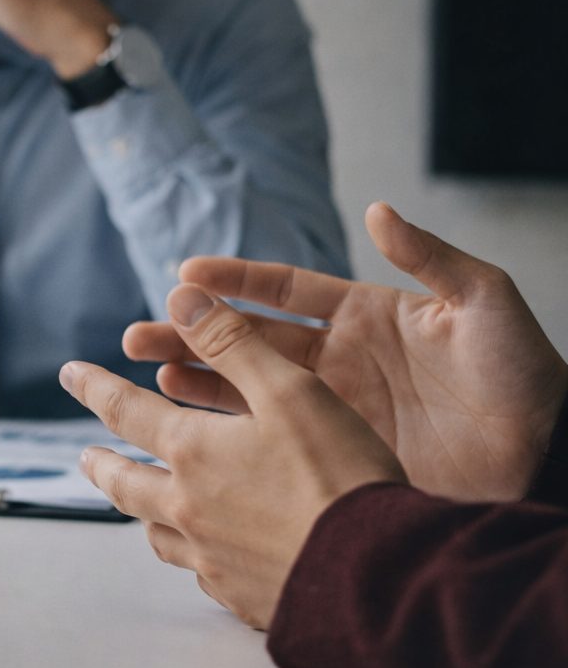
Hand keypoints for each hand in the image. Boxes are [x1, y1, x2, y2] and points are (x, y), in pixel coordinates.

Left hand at [63, 285, 406, 629]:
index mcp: (192, 453)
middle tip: (86, 457)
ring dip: (143, 514)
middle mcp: (187, 509)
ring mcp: (211, 559)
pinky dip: (196, 556)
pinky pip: (203, 573)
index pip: (125, 411)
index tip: (68, 374)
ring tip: (139, 505)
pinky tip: (208, 555)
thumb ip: (233, 343)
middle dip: (103, 465)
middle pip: (126, 484)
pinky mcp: (242, 598)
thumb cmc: (338, 475)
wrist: (376, 577)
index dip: (95, 387)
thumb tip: (179, 298)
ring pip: (158, 534)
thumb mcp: (290, 391)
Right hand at [123, 203, 567, 501]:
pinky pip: (267, 438)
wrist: (545, 456)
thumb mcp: (484, 303)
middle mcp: (339, 360)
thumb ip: (430, 257)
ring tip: (149, 373)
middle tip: (140, 334)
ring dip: (193, 378)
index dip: (234, 282)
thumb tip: (379, 211)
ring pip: (244, 387)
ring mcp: (332, 409)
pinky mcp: (334, 455)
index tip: (185, 276)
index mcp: (366, 316)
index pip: (285, 290)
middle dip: (191, 333)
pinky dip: (224, 428)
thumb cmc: (524, 377)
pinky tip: (186, 421)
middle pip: (247, 339)